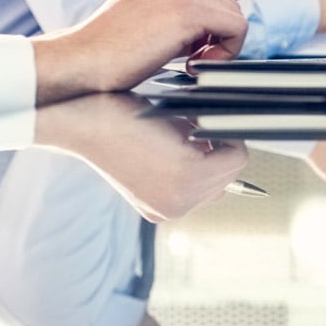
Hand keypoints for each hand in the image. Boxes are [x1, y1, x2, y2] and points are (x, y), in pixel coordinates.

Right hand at [31, 0, 247, 103]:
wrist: (83, 60)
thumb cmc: (110, 48)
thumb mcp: (148, 14)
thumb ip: (178, 10)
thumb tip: (214, 26)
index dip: (207, 22)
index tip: (188, 46)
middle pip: (225, 0)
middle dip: (215, 33)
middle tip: (189, 56)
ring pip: (234, 14)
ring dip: (220, 44)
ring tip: (189, 60)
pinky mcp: (190, 10)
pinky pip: (237, 28)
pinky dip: (226, 51)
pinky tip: (193, 64)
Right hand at [33, 93, 249, 221]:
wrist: (87, 126)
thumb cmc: (131, 113)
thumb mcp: (180, 117)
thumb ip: (210, 130)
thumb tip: (230, 135)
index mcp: (188, 174)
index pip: (237, 159)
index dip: (229, 136)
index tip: (214, 123)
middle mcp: (179, 200)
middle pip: (228, 178)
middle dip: (220, 153)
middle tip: (200, 132)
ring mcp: (166, 210)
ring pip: (213, 191)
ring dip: (208, 168)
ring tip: (187, 146)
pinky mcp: (155, 213)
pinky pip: (191, 198)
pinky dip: (190, 180)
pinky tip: (174, 160)